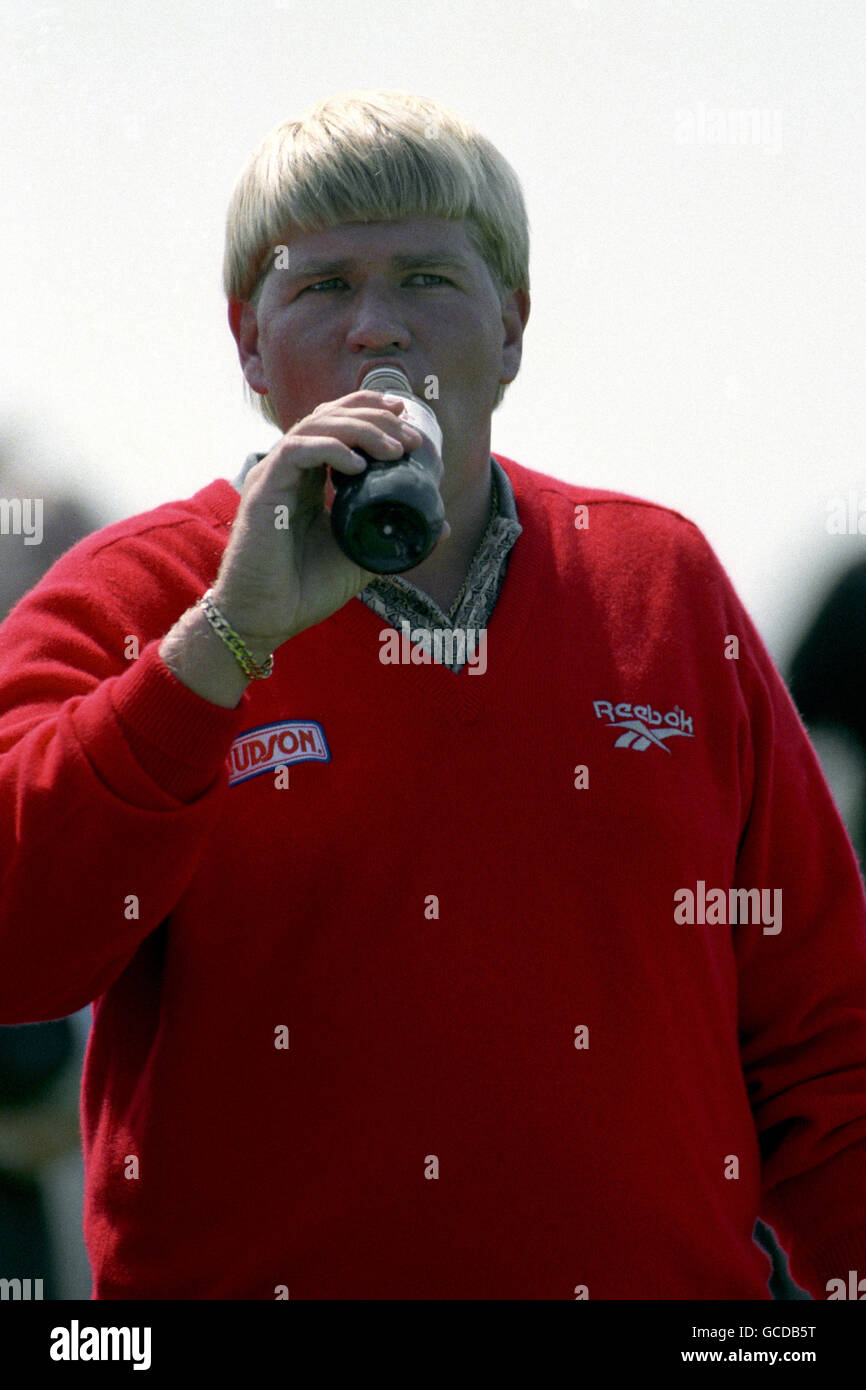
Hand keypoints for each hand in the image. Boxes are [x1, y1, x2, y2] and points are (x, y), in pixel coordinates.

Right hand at [210, 391, 427, 652]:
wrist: (266, 618)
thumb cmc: (306, 589)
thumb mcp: (363, 556)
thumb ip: (395, 536)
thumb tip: (442, 526)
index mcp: (310, 479)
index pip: (335, 424)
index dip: (368, 409)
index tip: (405, 414)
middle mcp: (290, 470)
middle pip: (328, 416)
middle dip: (373, 416)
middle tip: (408, 437)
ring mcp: (274, 476)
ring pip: (314, 426)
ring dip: (359, 430)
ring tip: (393, 449)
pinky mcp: (263, 490)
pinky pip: (296, 451)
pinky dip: (329, 450)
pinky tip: (358, 465)